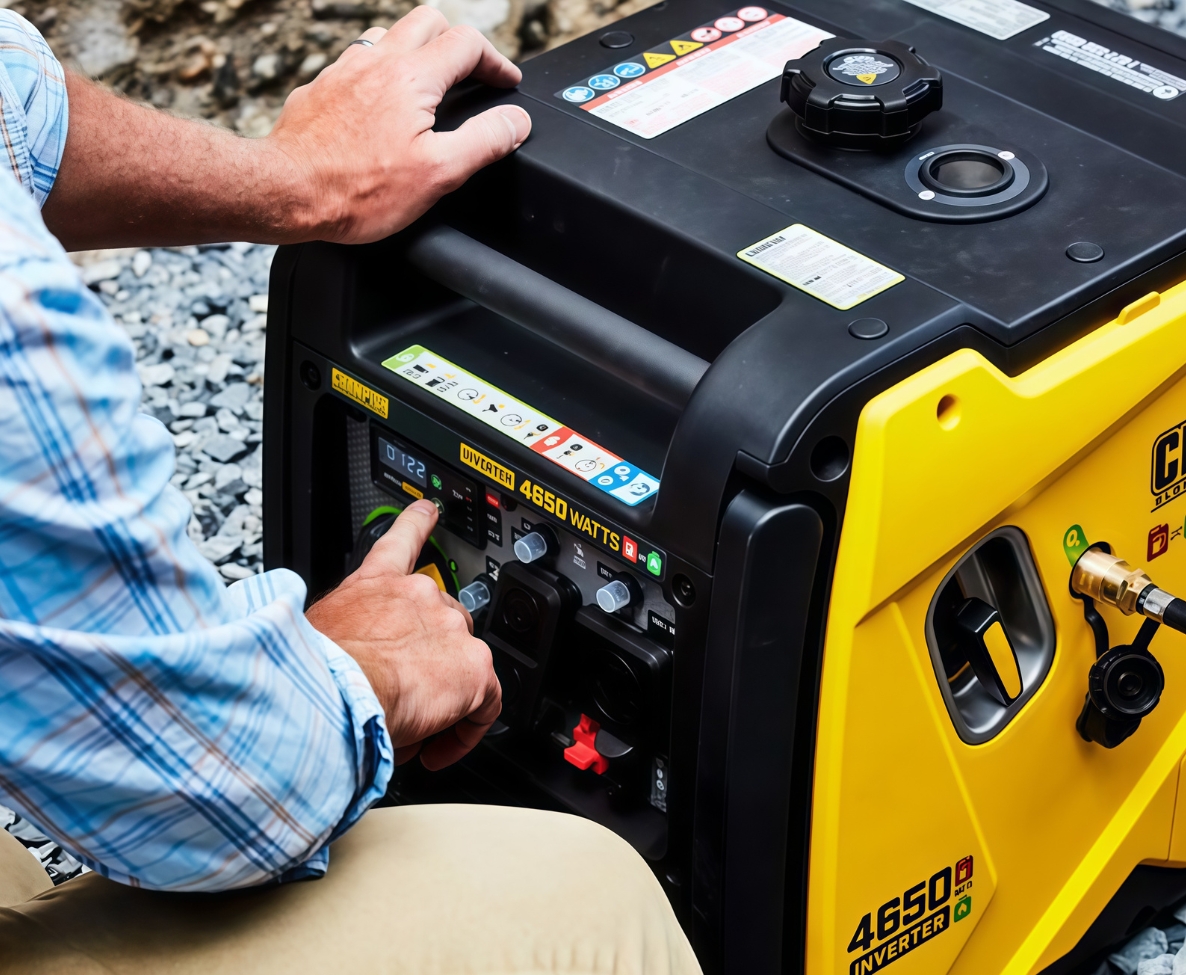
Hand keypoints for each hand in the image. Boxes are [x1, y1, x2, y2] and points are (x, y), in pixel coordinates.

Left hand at [42, 7, 529, 249]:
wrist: (285, 192)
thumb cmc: (354, 189)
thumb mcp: (439, 173)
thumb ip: (484, 141)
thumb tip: (515, 121)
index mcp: (412, 78)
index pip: (467, 44)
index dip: (496, 62)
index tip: (505, 83)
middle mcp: (376, 61)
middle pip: (428, 22)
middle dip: (457, 43)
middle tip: (471, 75)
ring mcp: (344, 70)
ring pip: (390, 37)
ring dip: (418, 53)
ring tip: (430, 87)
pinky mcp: (321, 88)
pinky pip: (358, 62)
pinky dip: (382, 73)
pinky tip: (382, 105)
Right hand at [305, 500, 500, 768]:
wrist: (328, 692)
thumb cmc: (310, 674)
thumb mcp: (311, 640)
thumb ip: (332, 640)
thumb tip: (326, 669)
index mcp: (373, 585)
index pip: (401, 541)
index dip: (416, 523)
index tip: (427, 511)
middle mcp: (417, 596)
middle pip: (442, 622)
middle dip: (427, 661)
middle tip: (402, 697)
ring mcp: (449, 627)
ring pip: (463, 663)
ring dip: (442, 697)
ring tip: (409, 730)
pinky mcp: (471, 666)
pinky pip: (487, 700)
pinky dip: (467, 728)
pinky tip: (440, 750)